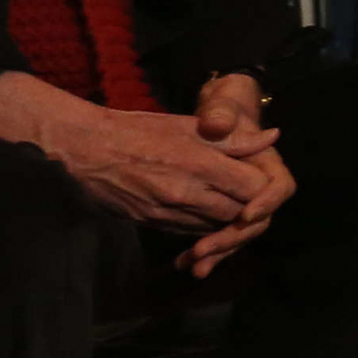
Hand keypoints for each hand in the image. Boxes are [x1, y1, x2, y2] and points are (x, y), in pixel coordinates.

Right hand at [0, 73, 287, 234]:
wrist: (84, 148)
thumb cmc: (138, 130)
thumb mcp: (187, 125)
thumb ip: (233, 138)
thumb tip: (272, 137)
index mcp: (200, 163)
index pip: (252, 187)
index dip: (263, 187)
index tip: (261, 180)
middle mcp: (186, 192)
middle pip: (238, 212)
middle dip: (249, 208)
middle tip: (252, 198)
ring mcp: (167, 211)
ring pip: (214, 227)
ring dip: (226, 221)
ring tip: (230, 206)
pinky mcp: (150, 222)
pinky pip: (188, 232)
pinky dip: (201, 227)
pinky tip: (203, 215)